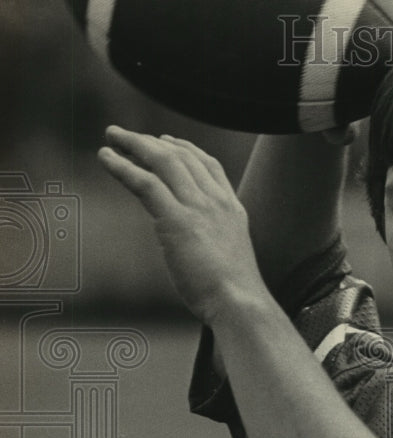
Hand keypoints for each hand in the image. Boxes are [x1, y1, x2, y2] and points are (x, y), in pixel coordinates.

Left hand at [98, 126, 263, 324]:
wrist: (240, 303)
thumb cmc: (234, 293)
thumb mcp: (230, 257)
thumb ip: (214, 241)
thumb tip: (198, 249)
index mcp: (232, 208)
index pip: (208, 165)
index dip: (185, 148)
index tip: (165, 140)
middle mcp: (216, 201)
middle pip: (182, 156)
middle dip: (151, 141)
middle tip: (125, 135)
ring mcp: (198, 208)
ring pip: (163, 162)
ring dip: (134, 145)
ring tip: (112, 137)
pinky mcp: (177, 220)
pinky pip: (145, 183)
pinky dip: (122, 166)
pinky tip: (106, 157)